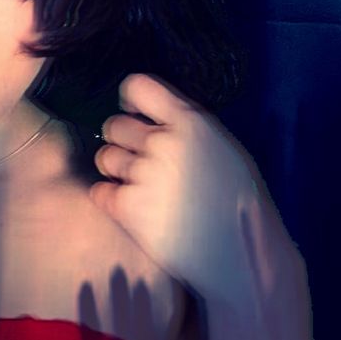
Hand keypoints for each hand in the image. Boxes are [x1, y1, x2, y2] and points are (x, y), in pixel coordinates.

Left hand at [89, 71, 288, 303]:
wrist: (241, 252)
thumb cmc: (240, 202)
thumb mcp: (225, 149)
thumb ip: (190, 130)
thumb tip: (158, 120)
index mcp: (190, 122)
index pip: (138, 87)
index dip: (131, 99)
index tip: (134, 114)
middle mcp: (163, 143)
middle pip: (114, 125)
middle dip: (122, 140)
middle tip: (137, 159)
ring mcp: (143, 175)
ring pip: (105, 157)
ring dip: (115, 169)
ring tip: (136, 185)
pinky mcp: (129, 208)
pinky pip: (99, 192)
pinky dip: (109, 198)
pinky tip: (129, 206)